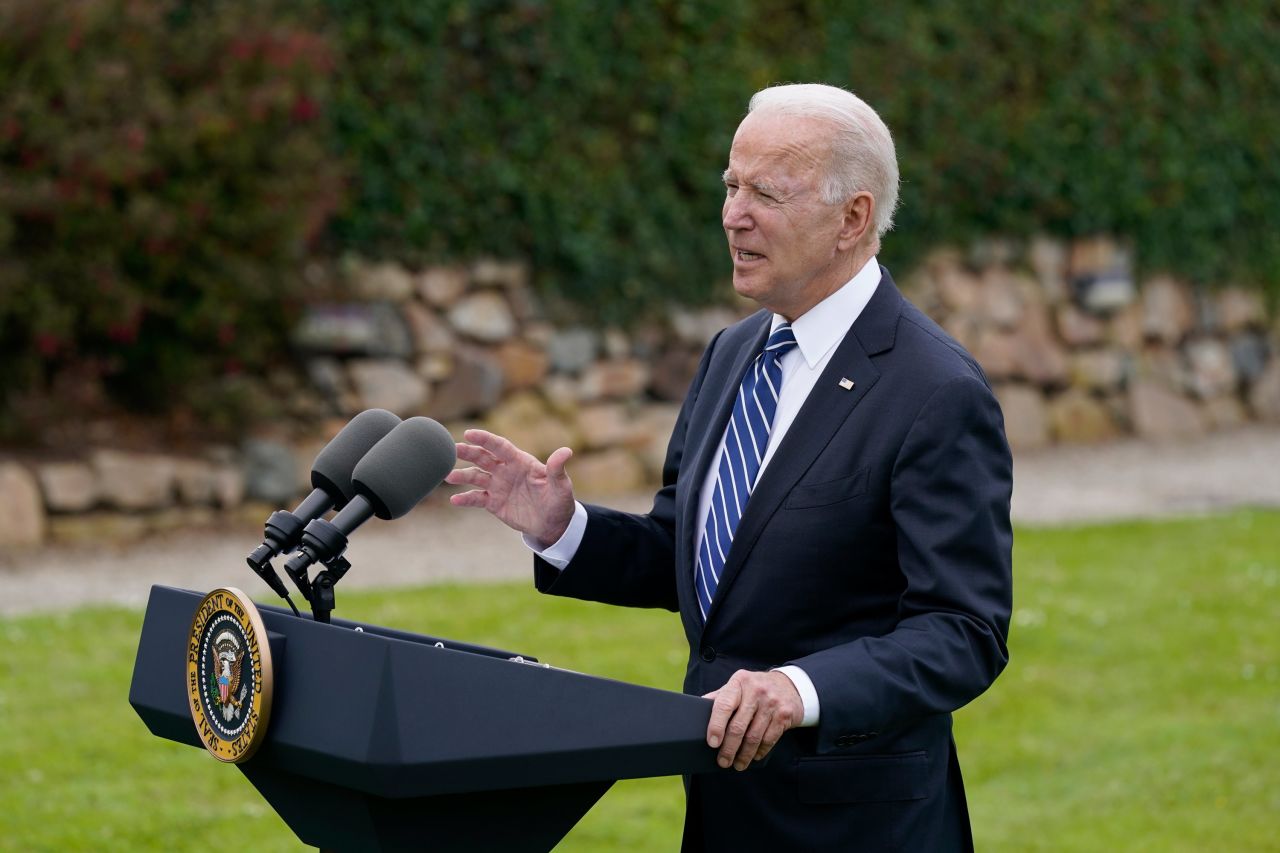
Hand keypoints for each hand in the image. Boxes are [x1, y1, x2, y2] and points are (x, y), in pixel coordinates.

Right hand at [444, 429, 575, 546]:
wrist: (552, 524)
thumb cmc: (559, 501)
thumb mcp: (560, 486)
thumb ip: (557, 469)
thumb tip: (566, 451)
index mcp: (520, 462)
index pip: (500, 447)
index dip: (485, 439)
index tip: (469, 433)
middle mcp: (506, 471)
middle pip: (483, 457)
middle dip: (468, 452)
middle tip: (452, 449)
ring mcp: (498, 486)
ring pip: (475, 476)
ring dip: (461, 475)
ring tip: (447, 476)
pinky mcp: (493, 502)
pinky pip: (476, 498)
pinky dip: (465, 499)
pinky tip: (454, 500)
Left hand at [704, 670, 802, 770]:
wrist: (789, 685)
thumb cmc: (755, 688)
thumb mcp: (737, 686)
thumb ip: (720, 697)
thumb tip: (697, 711)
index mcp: (739, 682)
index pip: (724, 705)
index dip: (716, 726)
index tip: (712, 743)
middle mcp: (756, 691)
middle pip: (738, 726)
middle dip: (729, 748)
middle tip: (723, 761)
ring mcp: (772, 703)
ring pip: (754, 736)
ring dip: (744, 755)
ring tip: (737, 764)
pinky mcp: (784, 715)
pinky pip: (769, 739)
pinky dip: (760, 752)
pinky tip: (753, 757)